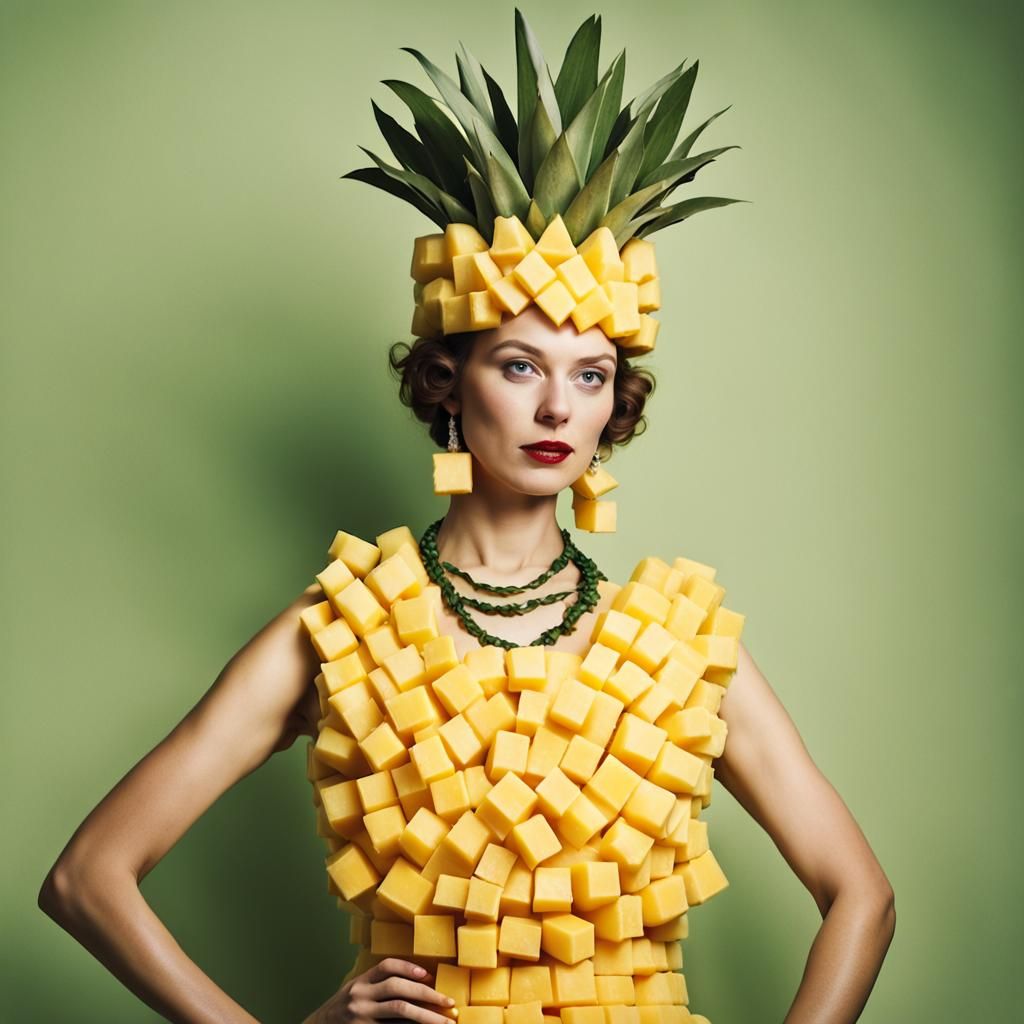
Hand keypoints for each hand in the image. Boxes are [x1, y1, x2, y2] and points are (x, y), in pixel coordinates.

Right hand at [304, 958, 456, 1023]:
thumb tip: (419, 982)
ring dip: (426, 1016)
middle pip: (398, 989)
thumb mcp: (355, 991)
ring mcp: (362, 1017)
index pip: (387, 966)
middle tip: (448, 1002)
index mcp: (360, 982)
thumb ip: (378, 985)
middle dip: (427, 994)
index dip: (409, 968)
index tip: (429, 975)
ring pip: (400, 1012)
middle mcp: (360, 997)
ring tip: (445, 1022)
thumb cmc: (343, 1010)